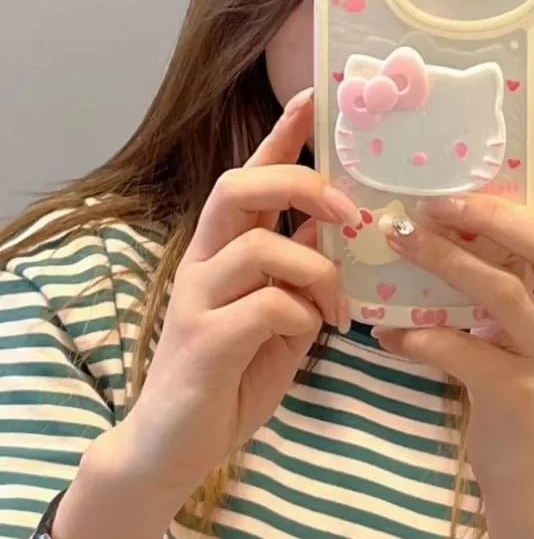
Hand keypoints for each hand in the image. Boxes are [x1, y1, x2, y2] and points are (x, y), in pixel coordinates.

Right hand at [103, 87, 359, 496]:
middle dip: (302, 185)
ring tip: (336, 310)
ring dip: (317, 272)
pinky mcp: (204, 340)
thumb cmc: (235, 370)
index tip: (314, 96)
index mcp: (224, 247)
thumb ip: (298, 265)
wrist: (177, 443)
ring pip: (263, 247)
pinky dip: (302, 316)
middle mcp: (204, 260)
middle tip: (352, 214)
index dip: (282, 133)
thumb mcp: (280, 310)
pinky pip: (267, 306)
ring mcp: (200, 298)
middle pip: (238, 186)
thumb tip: (330, 223)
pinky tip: (308, 337)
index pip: (250, 174)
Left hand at [373, 83, 533, 491]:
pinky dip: (424, 338)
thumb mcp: (524, 317)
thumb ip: (507, 267)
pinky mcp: (528, 398)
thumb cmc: (518, 381)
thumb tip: (450, 207)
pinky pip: (469, 354)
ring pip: (507, 293)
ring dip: (448, 261)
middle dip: (494, 212)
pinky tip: (386, 332)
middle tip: (437, 194)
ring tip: (398, 237)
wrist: (531, 476)